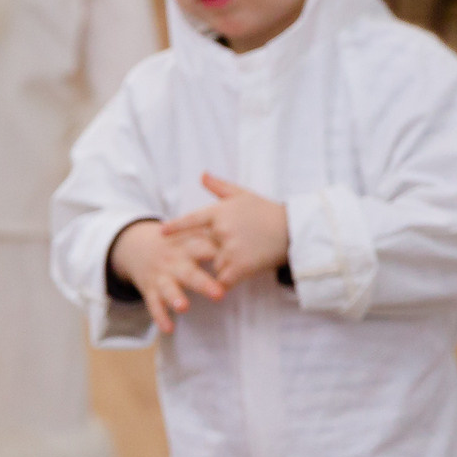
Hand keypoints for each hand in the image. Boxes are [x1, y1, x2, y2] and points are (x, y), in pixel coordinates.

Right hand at [108, 218, 223, 334]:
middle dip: (202, 283)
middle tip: (219, 293)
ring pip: (169, 288)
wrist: (138, 248)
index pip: (204, 250)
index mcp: (187, 246)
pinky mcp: (150, 290)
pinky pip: (154, 305)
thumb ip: (217, 241)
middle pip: (189, 272)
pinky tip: (169, 329)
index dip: (217, 256)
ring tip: (184, 307)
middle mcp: (174, 261)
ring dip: (175, 297)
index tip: (234, 262)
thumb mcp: (193, 237)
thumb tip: (257, 240)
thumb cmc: (179, 246)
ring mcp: (161, 276)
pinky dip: (160, 317)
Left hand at [163, 174, 289, 290]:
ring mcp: (231, 249)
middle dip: (204, 252)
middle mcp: (222, 230)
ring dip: (220, 266)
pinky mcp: (241, 266)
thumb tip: (202, 175)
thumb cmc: (268, 211)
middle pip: (202, 247)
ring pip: (213, 264)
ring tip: (236, 262)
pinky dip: (225, 281)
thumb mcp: (243, 195)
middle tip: (209, 253)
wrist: (295, 229)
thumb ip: (219, 187)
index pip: (192, 220)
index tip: (161, 233)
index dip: (176, 227)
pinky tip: (230, 280)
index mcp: (220, 212)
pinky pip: (223, 279)